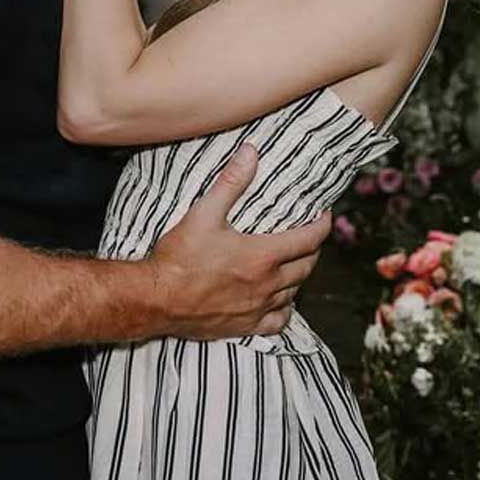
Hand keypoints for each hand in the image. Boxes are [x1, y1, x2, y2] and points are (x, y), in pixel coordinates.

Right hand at [147, 143, 331, 337]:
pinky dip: (285, 310)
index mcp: (263, 256)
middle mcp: (267, 284)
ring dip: (300, 276)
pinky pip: (277, 323)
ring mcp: (257, 308)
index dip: (322, 225)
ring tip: (295, 263)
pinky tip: (280, 302)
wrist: (155, 299)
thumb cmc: (179, 257)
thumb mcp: (204, 213)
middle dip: (313, 249)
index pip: (309, 239)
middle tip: (310, 236)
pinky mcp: (245, 326)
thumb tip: (251, 153)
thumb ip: (231, 182)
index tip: (324, 214)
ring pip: (294, 293)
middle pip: (307, 266)